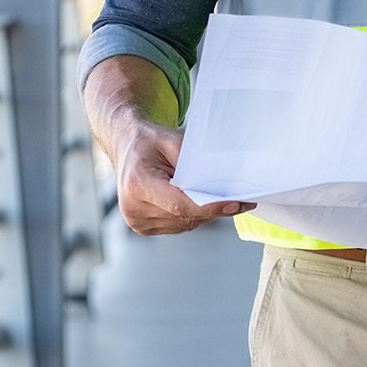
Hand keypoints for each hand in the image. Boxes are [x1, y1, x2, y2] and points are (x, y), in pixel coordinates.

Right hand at [112, 118, 253, 234]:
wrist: (126, 147)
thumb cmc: (148, 142)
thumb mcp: (172, 140)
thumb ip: (194, 162)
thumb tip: (219, 183)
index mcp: (138, 183)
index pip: (179, 204)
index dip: (209, 207)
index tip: (234, 204)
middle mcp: (133, 206)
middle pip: (185, 216)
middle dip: (213, 209)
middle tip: (240, 200)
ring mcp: (136, 220)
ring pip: (184, 224)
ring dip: (203, 214)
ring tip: (215, 197)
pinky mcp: (142, 227)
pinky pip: (177, 226)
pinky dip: (191, 216)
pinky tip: (195, 201)